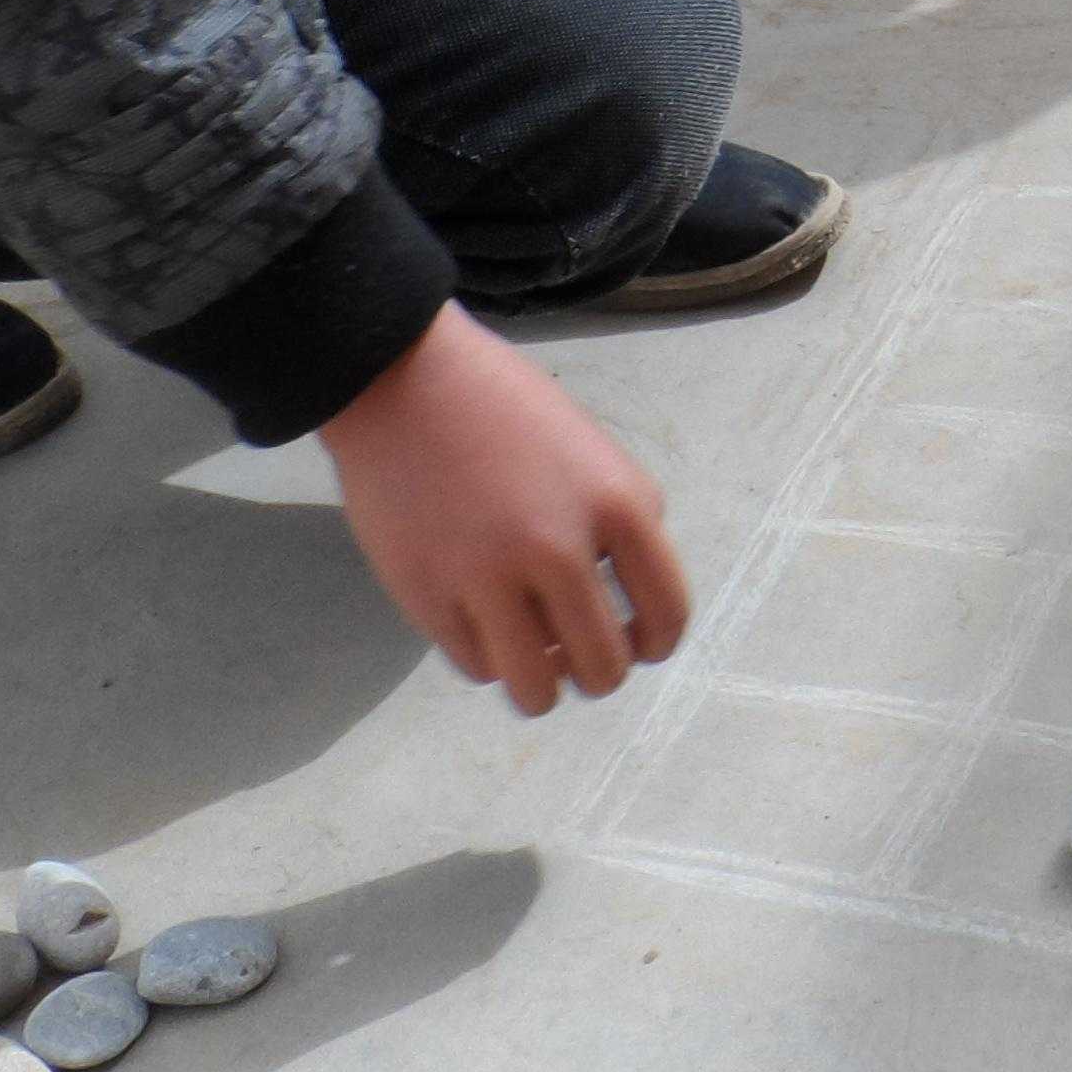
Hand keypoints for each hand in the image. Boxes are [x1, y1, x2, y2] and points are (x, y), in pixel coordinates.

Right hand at [318, 304, 691, 713]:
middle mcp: (559, 550)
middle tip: (577, 652)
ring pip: (537, 691)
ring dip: (543, 683)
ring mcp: (489, 580)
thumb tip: (627, 601)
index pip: (667, 612)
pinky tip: (482, 619)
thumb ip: (618, 522)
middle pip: (604, 668)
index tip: (640, 643)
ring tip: (533, 656)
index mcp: (617, 504)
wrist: (404, 380)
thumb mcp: (591, 451)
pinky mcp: (429, 598)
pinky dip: (487, 655)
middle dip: (597, 671)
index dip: (657, 642)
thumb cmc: (503, 408)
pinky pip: (477, 667)